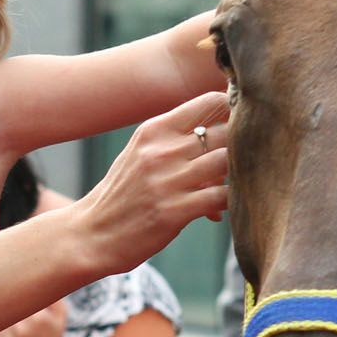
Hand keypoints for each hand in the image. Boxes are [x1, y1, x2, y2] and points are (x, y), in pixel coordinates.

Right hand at [77, 90, 229, 272]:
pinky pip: (222, 197)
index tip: (239, 130)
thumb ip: (174, 138)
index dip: (233, 113)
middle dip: (242, 146)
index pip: (210, 102)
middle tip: (245, 162)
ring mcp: (167, 181)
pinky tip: (221, 209)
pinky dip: (231, 202)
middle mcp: (161, 150)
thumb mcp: (140, 153)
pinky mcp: (174, 211)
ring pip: (228, 162)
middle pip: (226, 131)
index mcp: (154, 130)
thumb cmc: (121, 195)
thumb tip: (222, 131)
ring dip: (239, 174)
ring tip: (233, 185)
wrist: (91, 235)